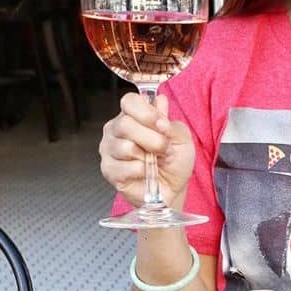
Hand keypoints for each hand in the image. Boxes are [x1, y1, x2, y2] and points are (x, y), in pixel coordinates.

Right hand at [99, 92, 195, 211]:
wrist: (172, 189)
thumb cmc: (174, 162)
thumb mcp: (182, 138)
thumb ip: (170, 121)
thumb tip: (160, 102)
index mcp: (132, 116)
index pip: (130, 101)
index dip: (147, 113)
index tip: (163, 126)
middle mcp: (116, 130)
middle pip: (125, 124)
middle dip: (152, 139)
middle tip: (164, 149)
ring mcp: (109, 150)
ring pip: (125, 146)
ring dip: (148, 157)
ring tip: (156, 162)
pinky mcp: (109, 170)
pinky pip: (125, 167)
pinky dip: (142, 171)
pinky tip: (146, 173)